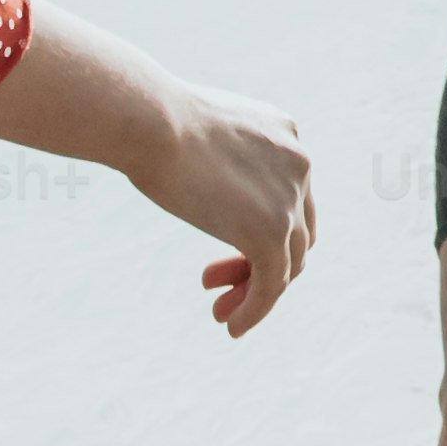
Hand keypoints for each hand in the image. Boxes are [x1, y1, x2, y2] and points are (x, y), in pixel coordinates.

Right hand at [123, 75, 319, 335]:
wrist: (148, 119)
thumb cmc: (150, 122)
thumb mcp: (196, 134)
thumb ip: (216, 159)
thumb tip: (207, 186)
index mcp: (283, 134)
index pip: (289, 196)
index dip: (261, 230)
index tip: (219, 247)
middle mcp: (297, 163)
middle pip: (295, 232)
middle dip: (259, 264)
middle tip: (215, 286)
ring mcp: (289, 197)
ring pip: (289, 263)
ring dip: (257, 293)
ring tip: (223, 314)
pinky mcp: (271, 230)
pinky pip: (273, 284)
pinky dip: (256, 309)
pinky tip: (233, 326)